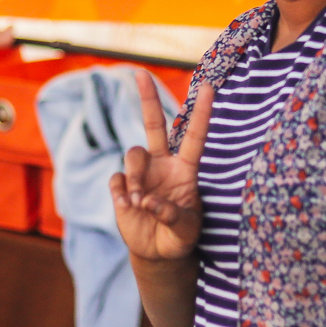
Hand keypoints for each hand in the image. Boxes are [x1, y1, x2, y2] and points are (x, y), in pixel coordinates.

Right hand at [110, 71, 213, 261]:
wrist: (158, 253)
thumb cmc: (180, 236)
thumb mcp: (186, 229)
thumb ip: (171, 214)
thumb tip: (146, 200)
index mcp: (185, 169)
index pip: (194, 136)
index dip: (202, 113)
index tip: (208, 87)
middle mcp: (163, 165)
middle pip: (154, 125)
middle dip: (147, 98)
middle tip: (140, 73)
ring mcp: (141, 174)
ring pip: (133, 155)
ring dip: (136, 177)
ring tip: (140, 203)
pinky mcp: (122, 187)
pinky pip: (117, 179)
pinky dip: (122, 192)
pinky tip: (129, 207)